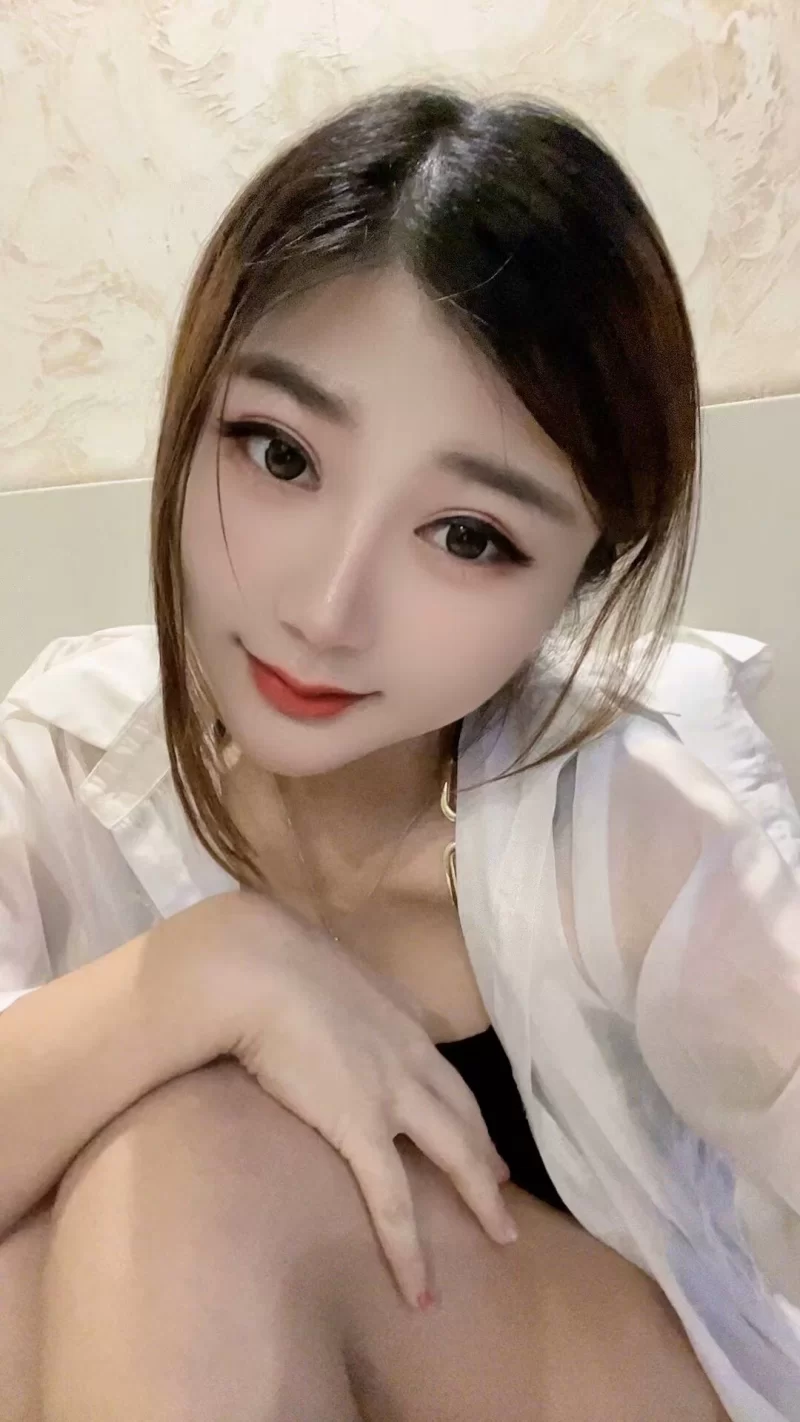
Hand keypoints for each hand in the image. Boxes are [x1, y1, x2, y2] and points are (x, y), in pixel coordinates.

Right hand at [213, 891, 517, 1309]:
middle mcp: (412, 1055)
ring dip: (481, 1199)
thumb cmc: (273, 958)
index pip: (445, 1073)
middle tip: (503, 1189)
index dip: (465, 1108)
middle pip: (466, 1115)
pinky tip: (419, 1287)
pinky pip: (393, 1199)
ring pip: (455, 1154)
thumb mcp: (325, 970)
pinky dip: (408, 1248)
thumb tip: (324, 1002)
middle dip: (489, 1155)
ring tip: (501, 1237)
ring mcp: (392, 1091)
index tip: (481, 1135)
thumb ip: (338, 995)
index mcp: (401, 1019)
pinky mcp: (360, 1126)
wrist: (255, 966)